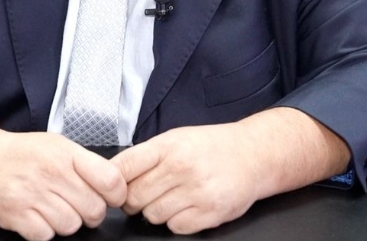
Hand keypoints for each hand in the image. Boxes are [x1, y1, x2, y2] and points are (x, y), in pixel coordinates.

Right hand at [0, 130, 126, 239]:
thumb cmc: (23, 154)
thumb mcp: (57, 146)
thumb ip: (85, 164)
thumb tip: (116, 185)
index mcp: (66, 154)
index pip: (110, 180)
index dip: (116, 195)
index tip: (109, 197)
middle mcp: (51, 172)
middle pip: (94, 210)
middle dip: (89, 213)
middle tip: (76, 204)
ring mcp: (32, 194)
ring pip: (71, 226)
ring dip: (65, 222)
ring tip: (52, 208)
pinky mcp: (16, 214)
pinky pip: (45, 236)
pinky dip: (44, 231)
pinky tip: (37, 216)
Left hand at [111, 108, 350, 234]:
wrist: (253, 155)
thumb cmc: (211, 147)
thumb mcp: (176, 138)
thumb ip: (146, 156)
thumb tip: (113, 175)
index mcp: (168, 146)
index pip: (123, 167)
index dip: (112, 181)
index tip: (115, 187)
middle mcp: (181, 167)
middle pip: (134, 197)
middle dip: (134, 200)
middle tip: (146, 194)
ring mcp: (196, 191)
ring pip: (152, 215)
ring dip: (156, 211)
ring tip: (172, 197)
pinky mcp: (210, 213)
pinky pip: (175, 227)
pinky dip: (176, 222)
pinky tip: (186, 207)